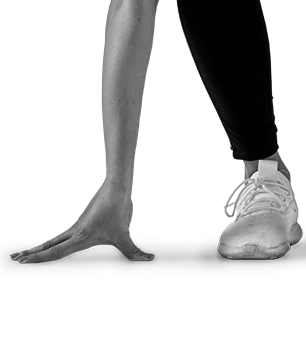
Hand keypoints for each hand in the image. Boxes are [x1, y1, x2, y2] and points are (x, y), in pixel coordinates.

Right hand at [10, 182, 153, 263]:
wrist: (117, 187)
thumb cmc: (117, 208)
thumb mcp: (125, 234)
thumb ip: (134, 251)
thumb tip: (149, 259)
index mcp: (80, 238)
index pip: (54, 251)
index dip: (38, 258)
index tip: (22, 261)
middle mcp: (75, 233)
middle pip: (48, 246)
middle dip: (31, 254)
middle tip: (14, 259)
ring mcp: (77, 227)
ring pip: (52, 240)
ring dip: (38, 248)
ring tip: (23, 254)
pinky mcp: (82, 223)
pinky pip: (61, 236)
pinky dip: (50, 242)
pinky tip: (48, 245)